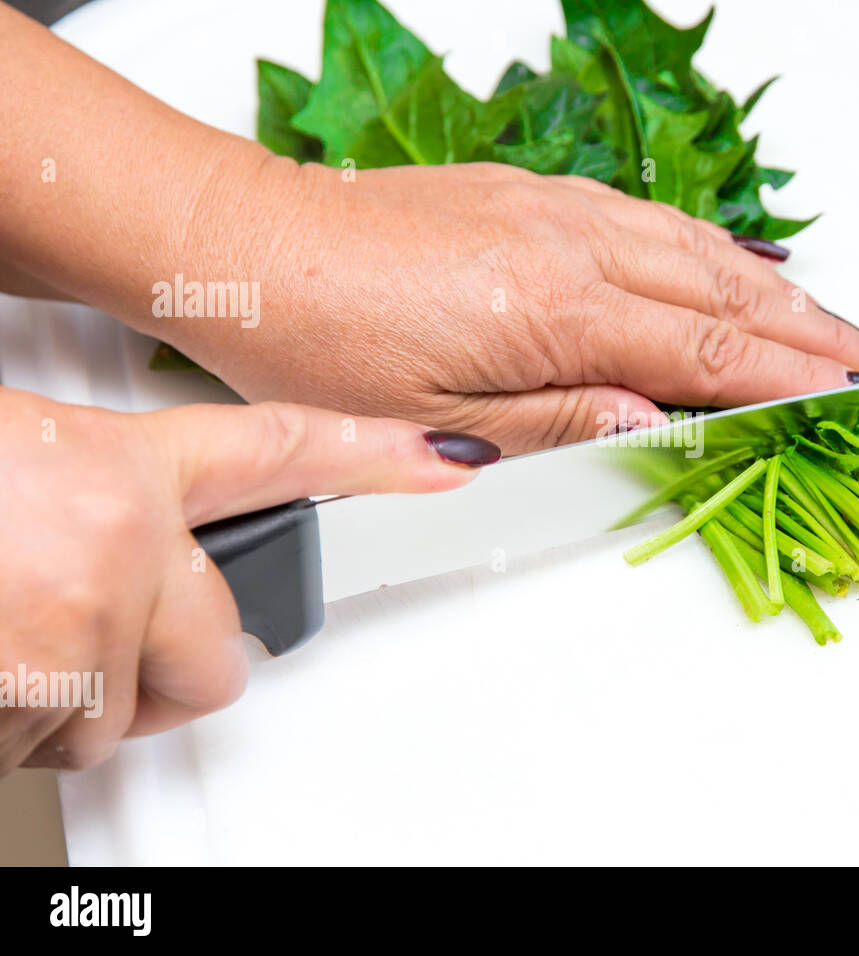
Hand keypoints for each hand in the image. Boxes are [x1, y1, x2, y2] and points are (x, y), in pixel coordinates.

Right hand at [0, 387, 496, 772]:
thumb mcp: (14, 465)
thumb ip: (94, 502)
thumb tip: (142, 554)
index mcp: (112, 463)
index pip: (280, 449)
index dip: (374, 455)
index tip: (444, 462)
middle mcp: (114, 542)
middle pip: (219, 653)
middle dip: (163, 665)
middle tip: (81, 631)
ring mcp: (72, 626)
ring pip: (121, 717)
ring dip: (67, 700)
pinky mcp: (27, 696)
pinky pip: (50, 754)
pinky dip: (11, 729)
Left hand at [169, 161, 858, 454]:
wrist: (247, 247)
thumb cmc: (318, 338)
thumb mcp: (438, 419)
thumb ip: (562, 421)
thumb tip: (660, 427)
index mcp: (554, 312)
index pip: (707, 355)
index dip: (791, 379)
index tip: (857, 396)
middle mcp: (570, 245)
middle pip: (724, 292)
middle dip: (811, 330)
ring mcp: (555, 210)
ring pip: (696, 248)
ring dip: (775, 286)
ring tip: (828, 321)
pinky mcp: (531, 194)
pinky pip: (650, 219)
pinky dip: (711, 246)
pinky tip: (731, 262)